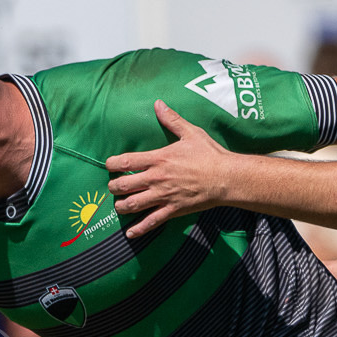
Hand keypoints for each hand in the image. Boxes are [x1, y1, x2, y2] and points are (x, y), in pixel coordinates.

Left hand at [106, 101, 237, 240]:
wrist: (226, 178)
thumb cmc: (210, 154)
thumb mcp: (190, 132)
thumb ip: (171, 120)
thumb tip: (158, 104)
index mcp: (158, 159)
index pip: (126, 162)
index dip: (112, 164)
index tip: (109, 165)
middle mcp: (156, 179)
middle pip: (124, 186)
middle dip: (114, 187)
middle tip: (113, 187)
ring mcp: (163, 196)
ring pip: (133, 205)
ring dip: (121, 206)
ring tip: (119, 206)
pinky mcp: (172, 210)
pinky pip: (151, 222)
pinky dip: (139, 229)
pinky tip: (130, 233)